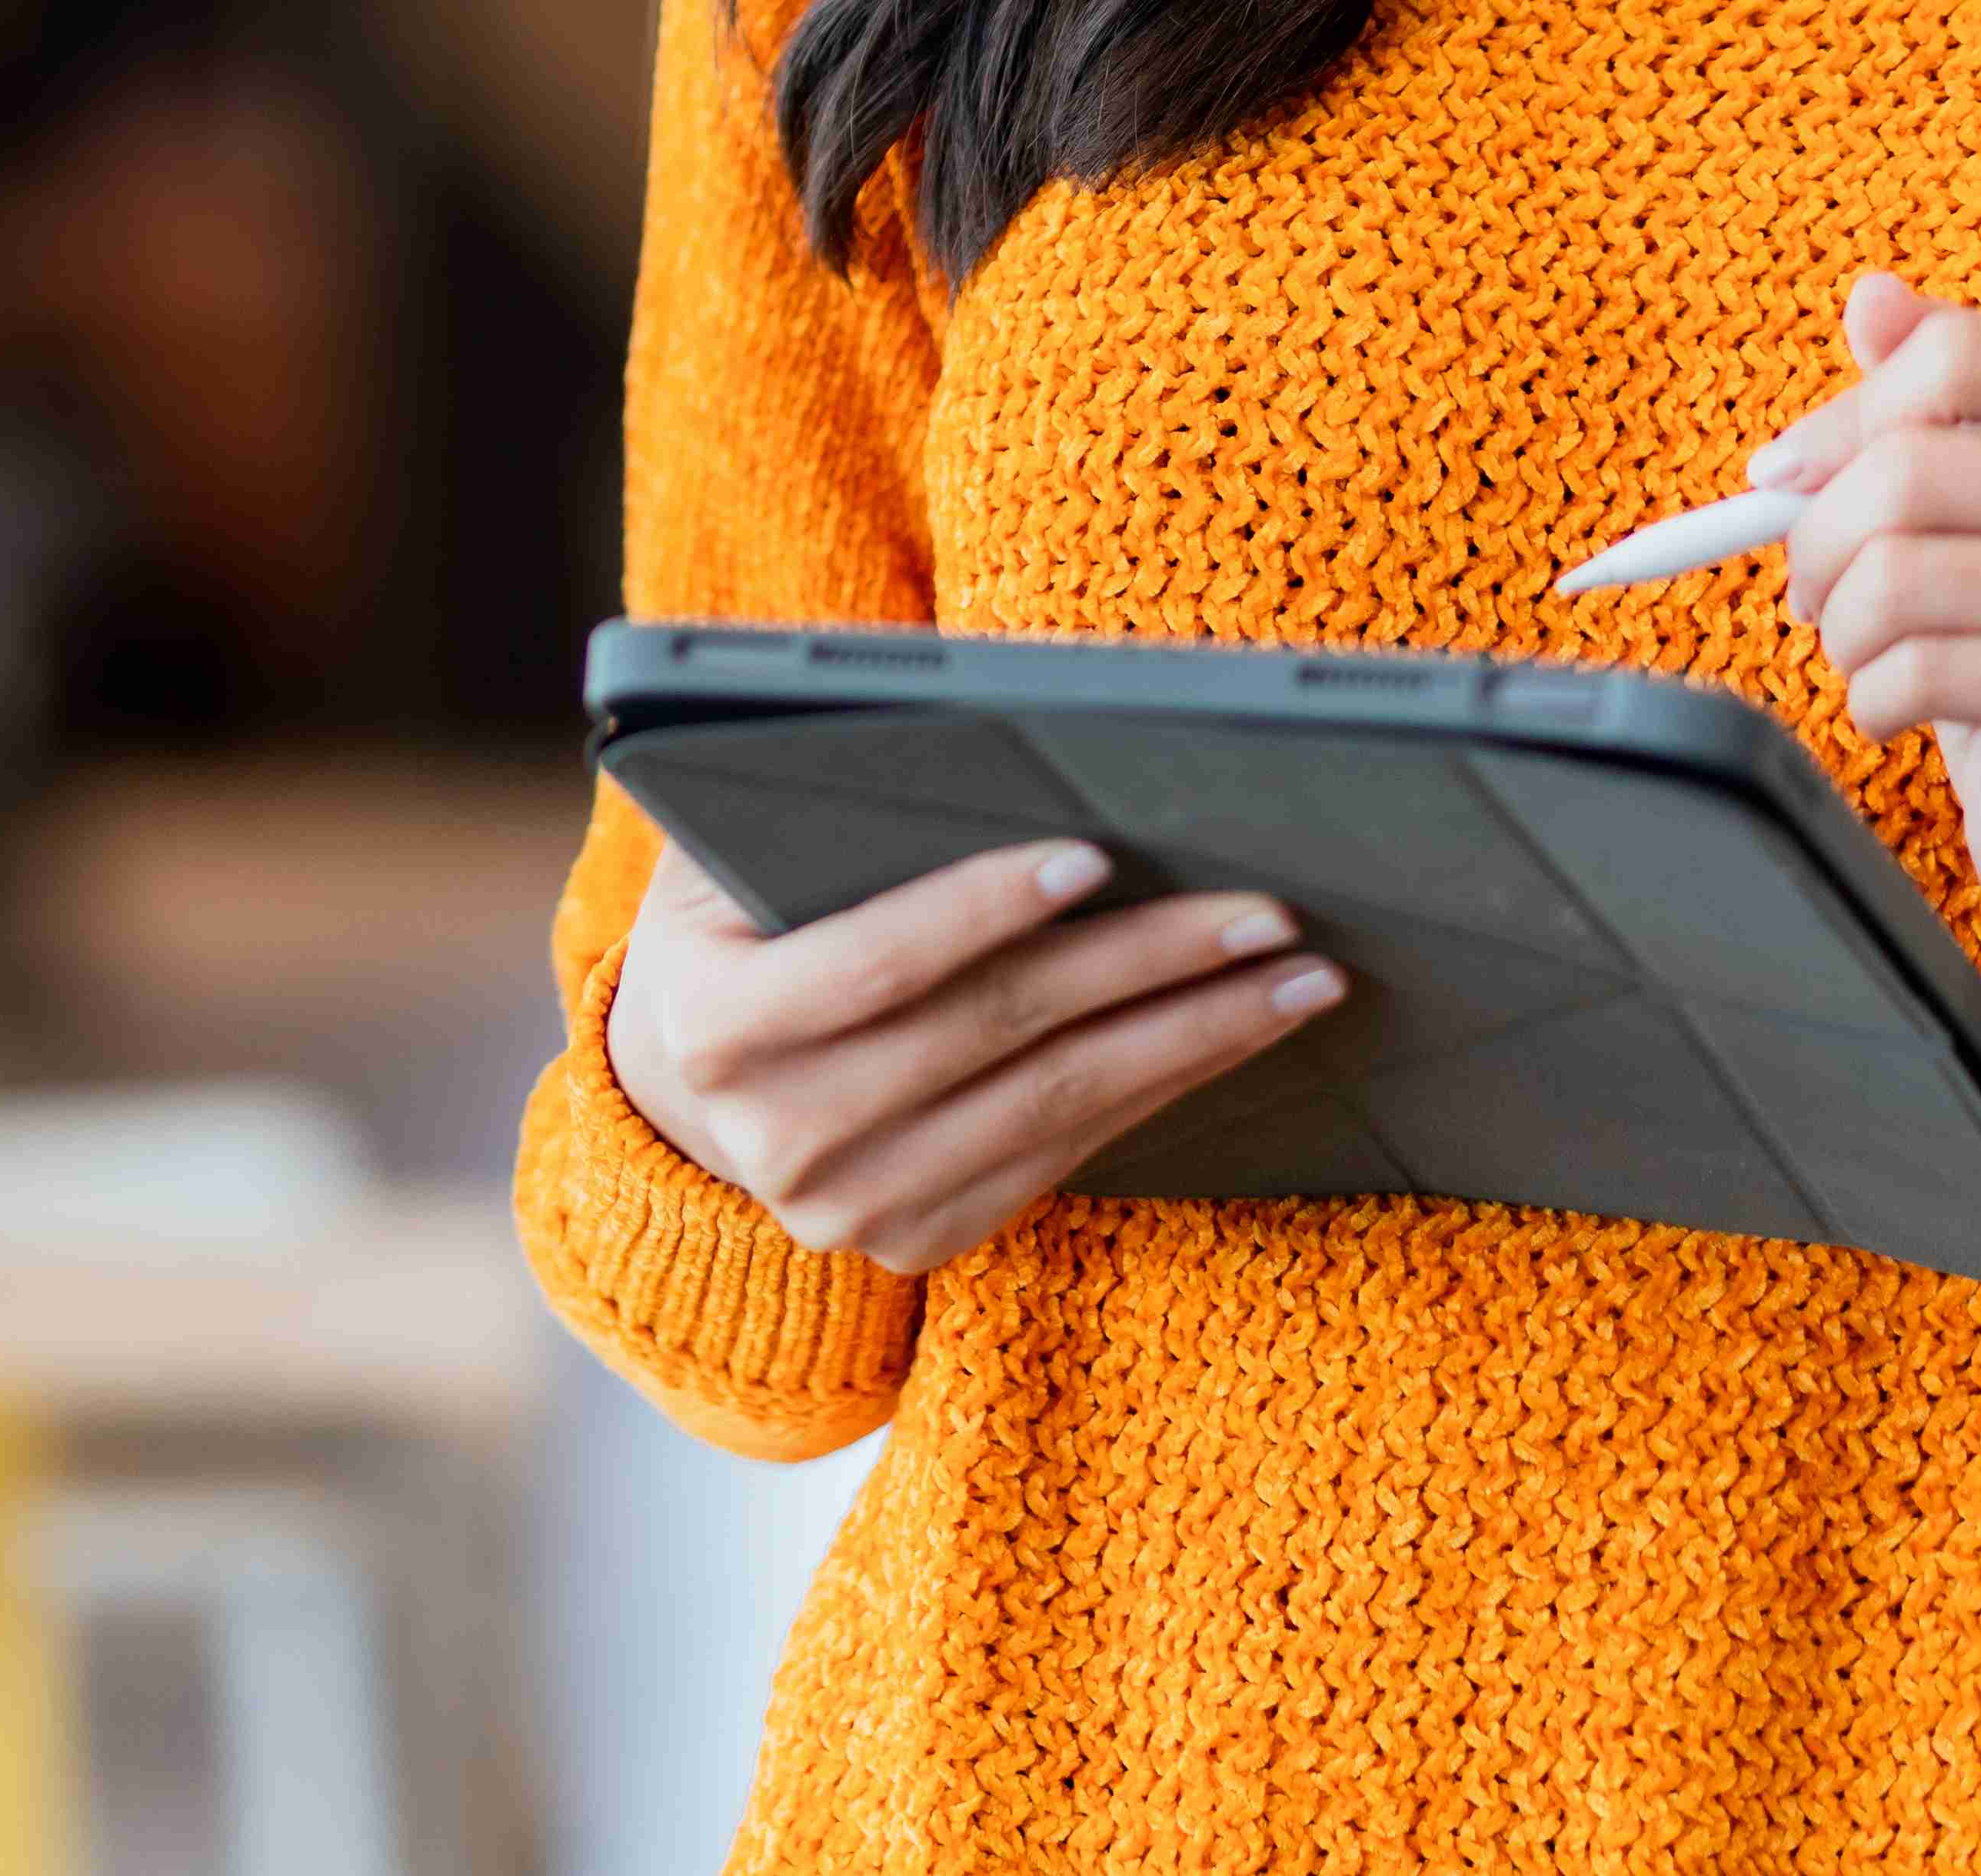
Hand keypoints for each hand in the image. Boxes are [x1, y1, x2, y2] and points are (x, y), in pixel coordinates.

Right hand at [603, 830, 1344, 1271]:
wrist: (685, 1078)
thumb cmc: (730, 918)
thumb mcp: (726, 850)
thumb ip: (813, 806)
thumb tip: (975, 737)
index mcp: (712, 1025)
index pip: (871, 963)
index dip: (979, 908)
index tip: (1095, 854)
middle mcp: (774, 1137)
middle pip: (992, 1034)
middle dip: (1143, 965)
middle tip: (1264, 912)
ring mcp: (848, 1208)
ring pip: (1052, 1106)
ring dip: (1191, 1038)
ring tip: (1295, 978)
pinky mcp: (914, 1243)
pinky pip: (1062, 1157)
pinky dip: (1158, 1090)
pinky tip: (1231, 1035)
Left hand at [1754, 272, 1980, 973]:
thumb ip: (1936, 383)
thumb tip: (1874, 299)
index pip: (1958, 355)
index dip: (1842, 417)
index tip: (1785, 473)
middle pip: (1911, 469)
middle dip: (1817, 537)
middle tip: (1811, 587)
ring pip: (1900, 576)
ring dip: (1841, 628)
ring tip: (1861, 648)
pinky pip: (1923, 671)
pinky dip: (1870, 698)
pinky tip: (1896, 706)